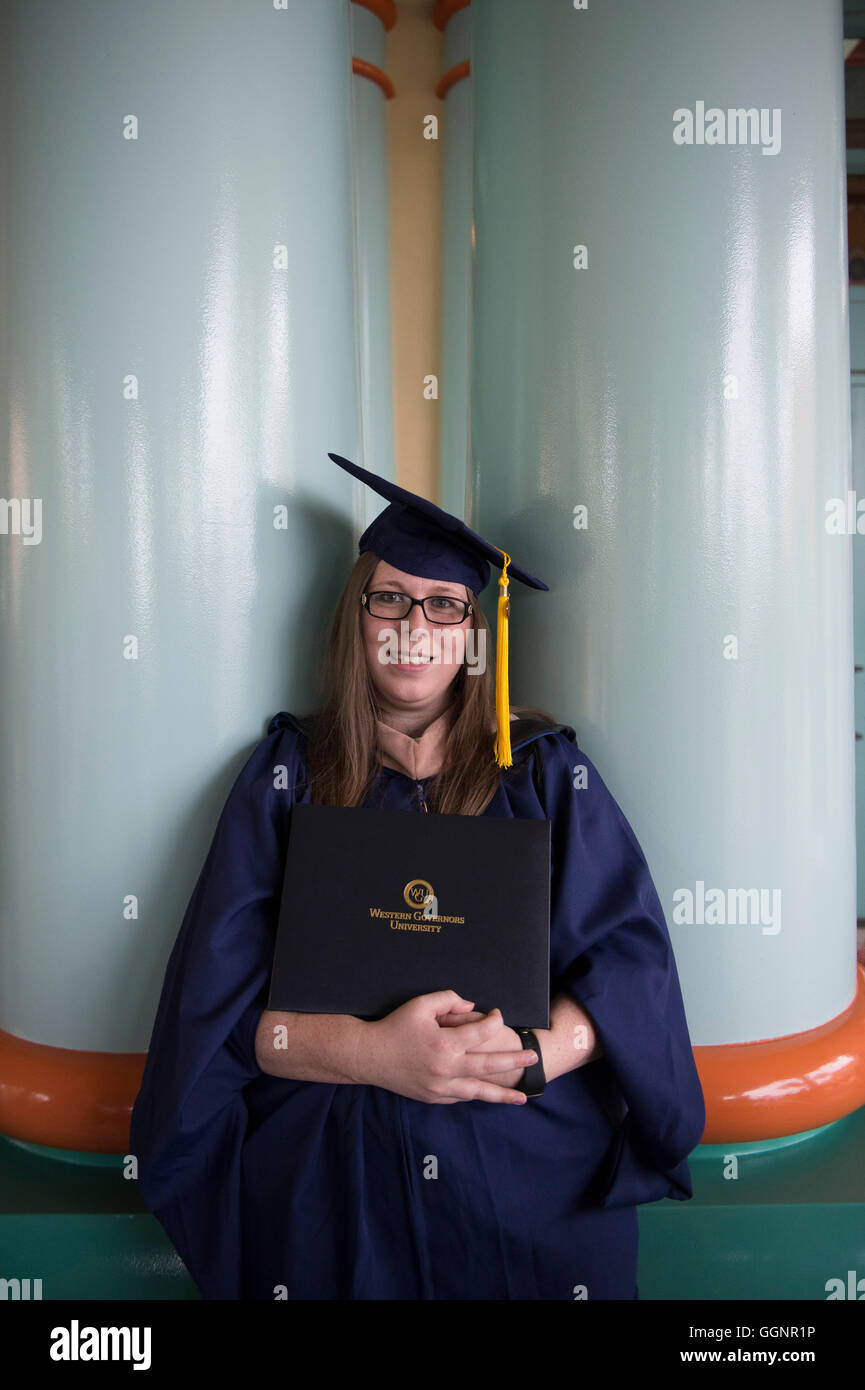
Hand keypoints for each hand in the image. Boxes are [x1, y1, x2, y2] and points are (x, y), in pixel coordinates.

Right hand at [358, 991, 536, 1104]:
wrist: (369, 1057)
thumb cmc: (395, 1027)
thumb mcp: (420, 1004)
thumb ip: (448, 1000)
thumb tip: (472, 1007)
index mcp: (445, 1043)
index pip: (482, 1032)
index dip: (494, 1020)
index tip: (498, 1014)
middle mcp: (447, 1068)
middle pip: (489, 1065)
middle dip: (514, 1061)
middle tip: (533, 1058)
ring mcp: (440, 1086)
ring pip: (479, 1091)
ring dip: (502, 1094)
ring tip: (523, 1097)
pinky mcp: (433, 1097)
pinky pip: (460, 1097)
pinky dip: (475, 1094)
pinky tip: (487, 1094)